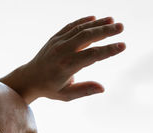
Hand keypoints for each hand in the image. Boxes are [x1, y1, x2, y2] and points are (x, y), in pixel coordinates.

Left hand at [0, 16, 124, 103]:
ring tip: (113, 20)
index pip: (92, 56)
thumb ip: (84, 90)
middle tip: (121, 27)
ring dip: (97, 24)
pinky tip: (95, 18)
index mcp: (66, 67)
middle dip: (105, 31)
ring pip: (80, 29)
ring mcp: (58, 42)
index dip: (108, 50)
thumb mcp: (66, 95)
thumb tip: (102, 88)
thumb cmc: (50, 89)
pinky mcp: (55, 38)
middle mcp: (62, 51)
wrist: (30, 78)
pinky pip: (70, 26)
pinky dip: (83, 21)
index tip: (122, 46)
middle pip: (87, 37)